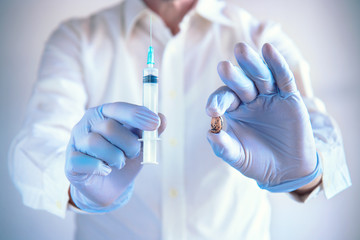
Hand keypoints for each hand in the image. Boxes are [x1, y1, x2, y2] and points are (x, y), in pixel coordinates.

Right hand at [65, 102, 165, 211]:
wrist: (109, 186)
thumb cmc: (124, 158)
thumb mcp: (141, 144)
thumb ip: (150, 131)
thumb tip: (162, 118)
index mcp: (105, 113)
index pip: (119, 108)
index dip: (137, 114)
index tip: (155, 123)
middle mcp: (87, 123)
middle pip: (109, 127)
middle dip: (129, 144)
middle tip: (132, 154)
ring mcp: (76, 141)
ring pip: (95, 143)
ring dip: (115, 158)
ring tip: (118, 163)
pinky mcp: (70, 162)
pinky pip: (85, 162)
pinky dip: (100, 168)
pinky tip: (105, 170)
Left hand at [206, 43, 320, 191]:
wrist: (287, 170)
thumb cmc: (258, 162)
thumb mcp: (238, 157)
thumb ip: (224, 147)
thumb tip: (210, 133)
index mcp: (234, 110)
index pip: (223, 99)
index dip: (217, 102)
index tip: (212, 111)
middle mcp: (250, 100)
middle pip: (240, 83)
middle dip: (232, 75)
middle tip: (223, 67)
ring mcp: (270, 97)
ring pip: (260, 76)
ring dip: (251, 63)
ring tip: (241, 50)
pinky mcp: (289, 97)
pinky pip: (283, 78)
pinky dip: (277, 64)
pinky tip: (268, 50)